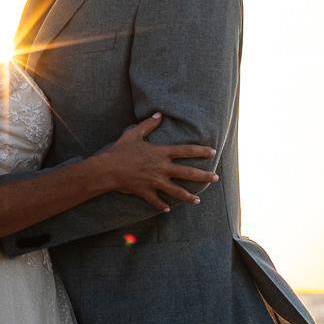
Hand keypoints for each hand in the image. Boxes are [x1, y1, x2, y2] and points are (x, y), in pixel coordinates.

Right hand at [98, 113, 217, 212]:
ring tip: (198, 201)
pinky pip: (156, 201)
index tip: (213, 151)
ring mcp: (154, 182)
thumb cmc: (120, 150)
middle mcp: (161, 168)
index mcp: (161, 153)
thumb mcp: (134, 134)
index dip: (201, 150)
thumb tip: (159, 114)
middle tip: (216, 178)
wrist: (106, 169)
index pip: (186, 151)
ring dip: (189, 197)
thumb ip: (148, 124)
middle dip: (204, 176)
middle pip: (188, 173)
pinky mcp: (146, 192)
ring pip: (176, 191)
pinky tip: (167, 209)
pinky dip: (161, 205)